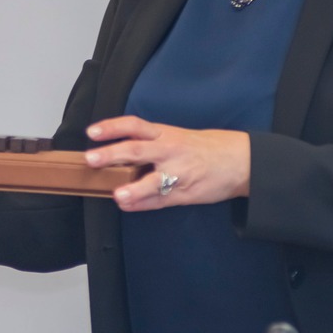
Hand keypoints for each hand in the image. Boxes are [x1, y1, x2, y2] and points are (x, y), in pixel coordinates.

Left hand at [84, 116, 249, 212]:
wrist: (241, 161)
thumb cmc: (207, 147)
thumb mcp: (178, 137)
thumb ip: (152, 145)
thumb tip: (120, 157)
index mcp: (166, 133)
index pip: (134, 125)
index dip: (111, 127)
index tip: (91, 132)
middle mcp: (170, 150)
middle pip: (137, 149)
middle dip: (112, 154)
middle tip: (91, 159)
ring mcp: (178, 173)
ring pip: (152, 180)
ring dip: (133, 188)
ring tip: (117, 195)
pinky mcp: (185, 193)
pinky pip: (160, 200)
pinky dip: (142, 204)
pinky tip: (127, 206)